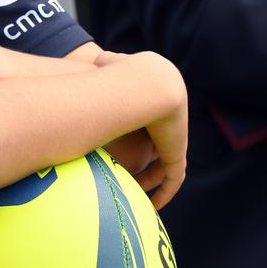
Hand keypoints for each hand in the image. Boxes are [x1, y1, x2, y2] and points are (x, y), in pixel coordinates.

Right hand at [96, 49, 186, 208]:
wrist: (141, 84)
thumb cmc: (114, 75)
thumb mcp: (105, 66)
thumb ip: (100, 65)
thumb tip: (91, 62)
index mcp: (154, 101)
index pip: (147, 125)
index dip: (134, 139)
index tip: (117, 152)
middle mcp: (167, 120)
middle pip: (156, 146)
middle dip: (144, 162)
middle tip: (123, 176)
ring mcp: (175, 136)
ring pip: (166, 166)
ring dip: (151, 181)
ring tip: (133, 194)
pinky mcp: (177, 151)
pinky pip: (173, 178)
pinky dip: (166, 192)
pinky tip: (154, 205)